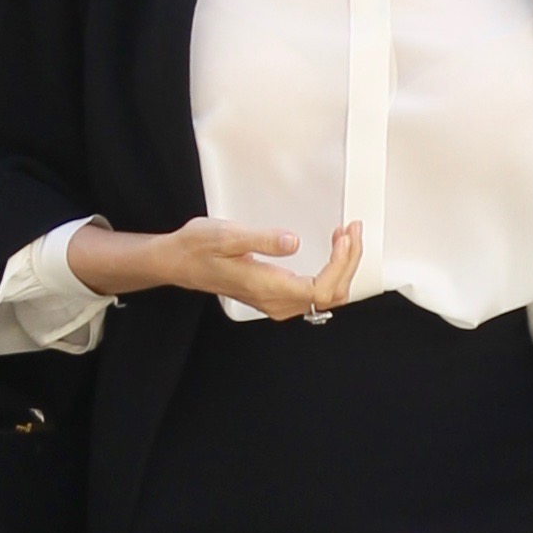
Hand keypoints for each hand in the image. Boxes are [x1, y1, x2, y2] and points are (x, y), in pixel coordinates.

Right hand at [69, 215, 365, 320]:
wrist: (179, 263)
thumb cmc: (199, 247)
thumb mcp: (228, 235)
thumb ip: (262, 240)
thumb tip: (294, 242)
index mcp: (269, 288)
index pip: (321, 288)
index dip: (341, 265)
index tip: (344, 236)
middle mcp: (277, 303)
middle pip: (331, 294)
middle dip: (349, 262)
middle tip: (353, 229)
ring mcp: (278, 303)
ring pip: (327, 296)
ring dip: (343, 267)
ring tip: (346, 236)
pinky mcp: (278, 297)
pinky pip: (316, 292)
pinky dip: (332, 271)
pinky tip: (333, 250)